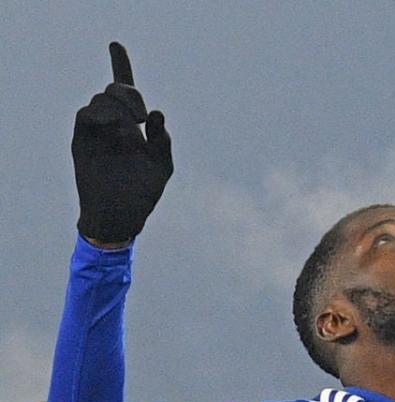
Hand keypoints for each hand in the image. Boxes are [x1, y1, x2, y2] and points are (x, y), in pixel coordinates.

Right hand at [73, 42, 172, 243]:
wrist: (121, 216)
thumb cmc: (144, 193)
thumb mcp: (163, 167)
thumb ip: (163, 141)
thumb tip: (158, 113)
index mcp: (134, 126)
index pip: (126, 91)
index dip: (120, 65)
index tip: (115, 44)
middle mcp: (114, 124)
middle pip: (115, 90)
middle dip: (129, 93)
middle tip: (141, 115)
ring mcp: (97, 132)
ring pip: (100, 100)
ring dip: (118, 106)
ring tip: (132, 127)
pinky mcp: (82, 141)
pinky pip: (85, 115)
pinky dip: (100, 114)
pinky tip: (117, 125)